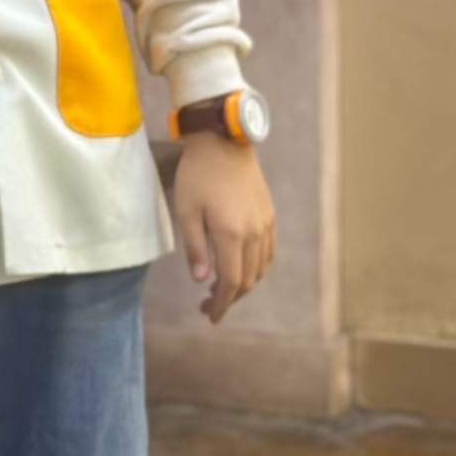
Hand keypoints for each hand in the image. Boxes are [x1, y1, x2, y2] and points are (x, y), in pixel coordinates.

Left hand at [172, 132, 275, 323]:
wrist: (224, 140)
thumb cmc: (198, 173)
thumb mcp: (187, 211)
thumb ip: (195, 248)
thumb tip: (202, 280)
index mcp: (231, 234)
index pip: (230, 281)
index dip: (221, 303)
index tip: (209, 315)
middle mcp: (254, 233)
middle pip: (247, 279)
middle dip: (229, 298)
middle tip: (208, 306)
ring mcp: (265, 224)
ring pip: (260, 268)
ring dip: (244, 285)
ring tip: (223, 290)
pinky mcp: (269, 215)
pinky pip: (268, 252)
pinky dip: (257, 268)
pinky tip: (243, 268)